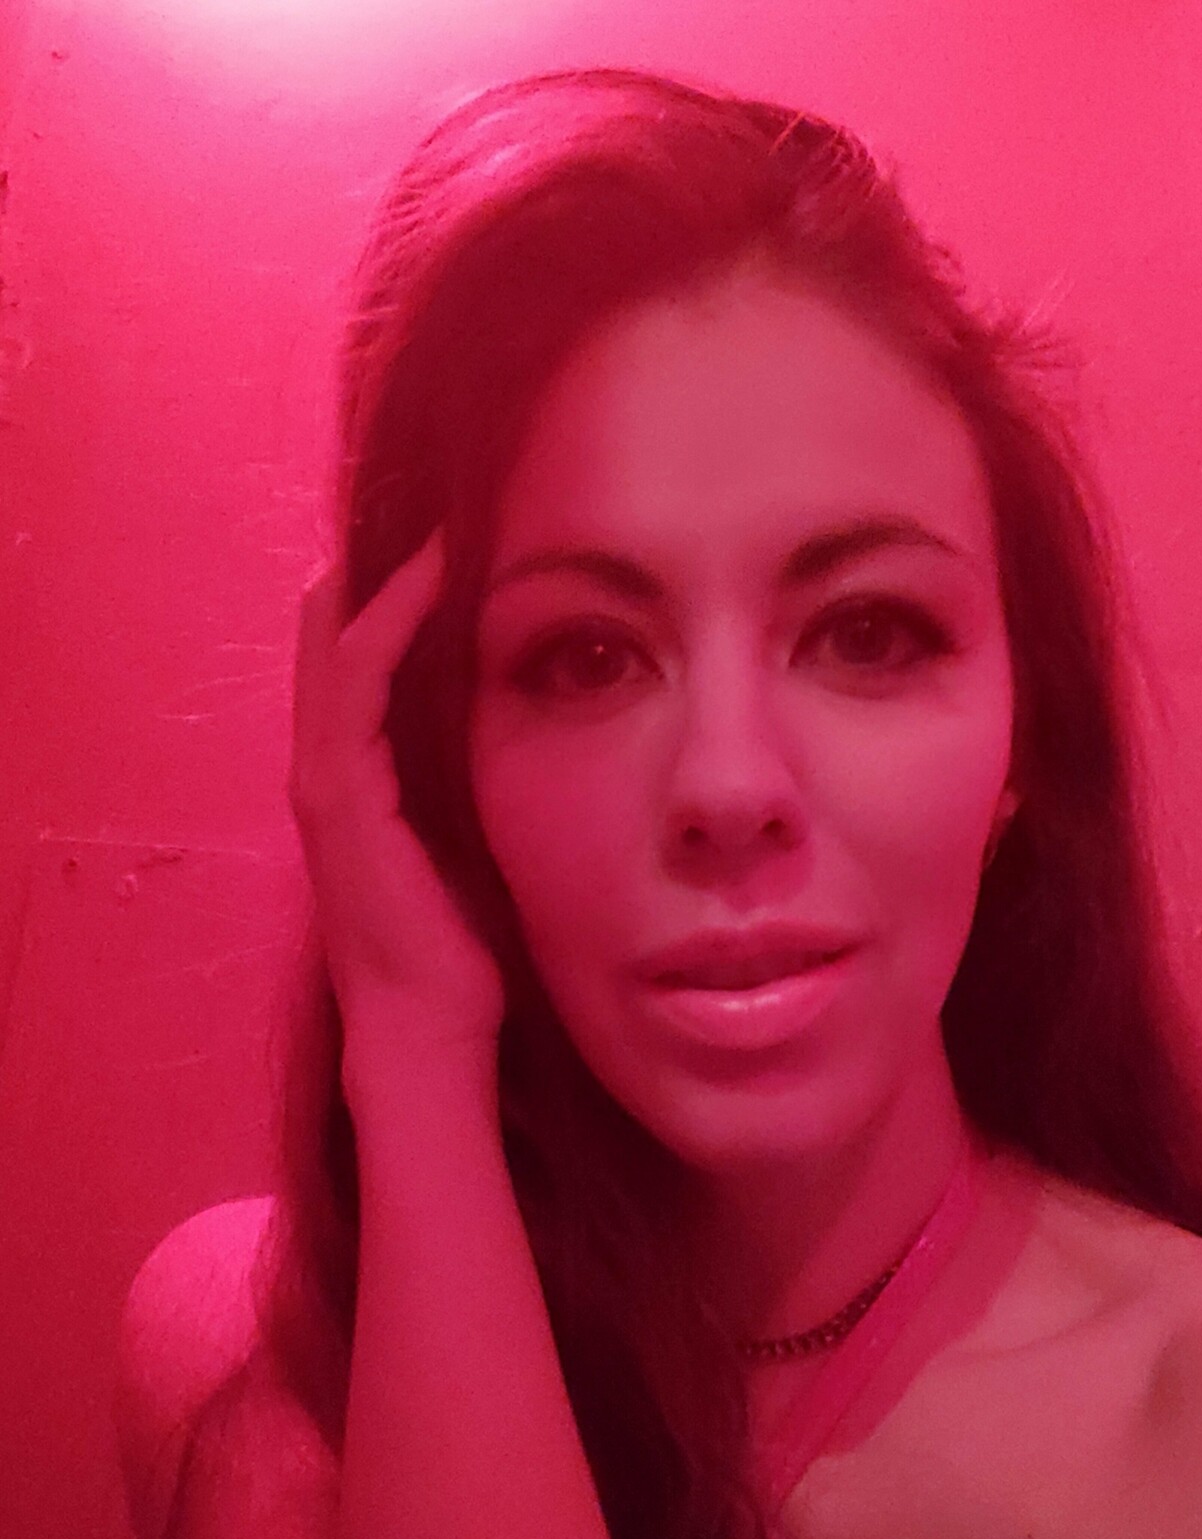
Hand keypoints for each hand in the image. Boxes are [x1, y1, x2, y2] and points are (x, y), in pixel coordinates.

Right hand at [289, 532, 506, 1060]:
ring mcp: (324, 781)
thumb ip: (472, 789)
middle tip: (424, 502)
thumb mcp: (469, 847)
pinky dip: (388, 620)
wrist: (426, 1028)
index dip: (391, 599)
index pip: (360, 664)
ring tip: (427, 515)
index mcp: (356, 783)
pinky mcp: (340, 796)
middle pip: (330, 638)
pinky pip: (357, 681)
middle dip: (375, 570)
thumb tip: (532, 734)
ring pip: (335, 645)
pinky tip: (427, 574)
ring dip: (380, 577)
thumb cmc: (456, 954)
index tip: (445, 540)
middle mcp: (327, 772)